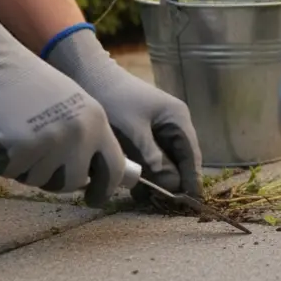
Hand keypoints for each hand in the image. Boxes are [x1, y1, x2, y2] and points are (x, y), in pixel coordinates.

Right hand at [0, 0, 125, 205]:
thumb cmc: (24, 82)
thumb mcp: (69, 103)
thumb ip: (82, 135)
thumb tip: (87, 176)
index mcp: (96, 120)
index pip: (112, 167)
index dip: (105, 189)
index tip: (95, 200)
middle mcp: (80, 133)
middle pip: (72, 182)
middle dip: (53, 179)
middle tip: (35, 161)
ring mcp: (53, 141)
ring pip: (38, 179)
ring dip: (22, 166)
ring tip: (12, 133)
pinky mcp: (22, 149)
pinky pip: (10, 172)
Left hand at [43, 24, 202, 199]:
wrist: (89, 76)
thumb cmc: (114, 99)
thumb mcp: (133, 131)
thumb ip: (152, 157)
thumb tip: (170, 183)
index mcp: (178, 119)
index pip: (192, 156)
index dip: (191, 180)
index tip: (190, 202)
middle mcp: (173, 124)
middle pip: (180, 160)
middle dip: (172, 181)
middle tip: (164, 204)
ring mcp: (159, 129)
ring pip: (164, 161)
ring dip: (156, 178)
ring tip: (146, 197)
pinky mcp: (144, 133)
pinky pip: (150, 157)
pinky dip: (144, 171)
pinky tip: (134, 186)